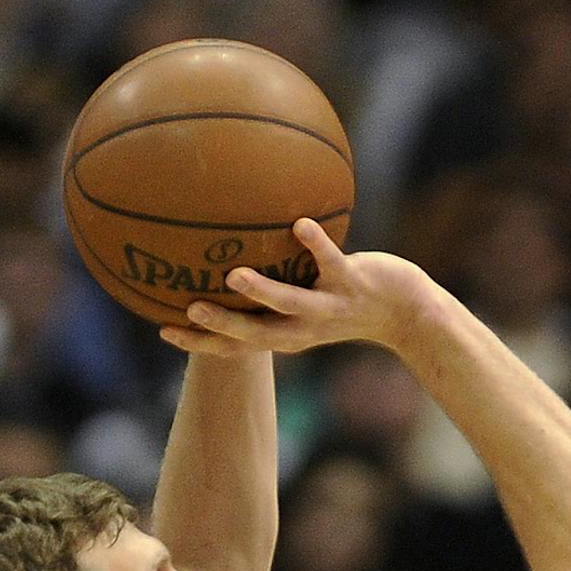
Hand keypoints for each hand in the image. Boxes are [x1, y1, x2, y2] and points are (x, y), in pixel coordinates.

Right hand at [163, 219, 431, 357]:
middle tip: (190, 312)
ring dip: (264, 292)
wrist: (405, 312)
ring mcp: (329, 307)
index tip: (165, 330)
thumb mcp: (304, 301)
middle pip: (258, 334)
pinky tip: (299, 224)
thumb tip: (230, 257)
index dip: (202, 343)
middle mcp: (305, 328)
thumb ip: (271, 288)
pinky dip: (317, 244)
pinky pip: (332, 261)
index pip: (237, 346)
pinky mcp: (353, 283)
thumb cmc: (345, 300)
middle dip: (224, 327)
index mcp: (286, 334)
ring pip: (292, 304)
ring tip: (235, 275)